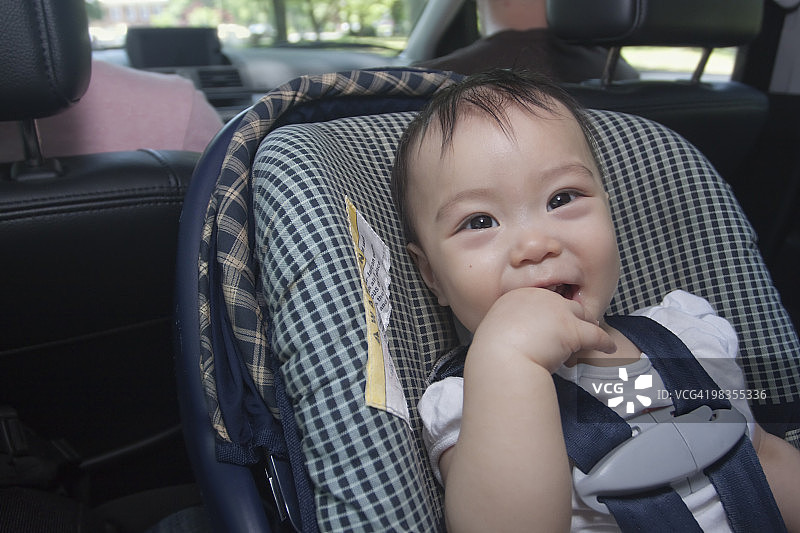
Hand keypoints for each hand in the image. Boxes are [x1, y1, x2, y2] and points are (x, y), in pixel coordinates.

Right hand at [471, 287, 615, 372]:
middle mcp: (541, 297)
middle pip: (564, 304)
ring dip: (589, 326)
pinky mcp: (573, 329)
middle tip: (574, 329)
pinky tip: (609, 348)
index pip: (542, 300)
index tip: (552, 322)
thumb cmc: (492, 352)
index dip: (550, 312)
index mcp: (519, 296)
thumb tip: (513, 337)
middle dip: (571, 316)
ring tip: (593, 337)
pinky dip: (605, 342)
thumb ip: (507, 327)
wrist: (499, 359)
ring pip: (582, 316)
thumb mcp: (495, 330)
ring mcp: (558, 311)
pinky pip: (596, 335)